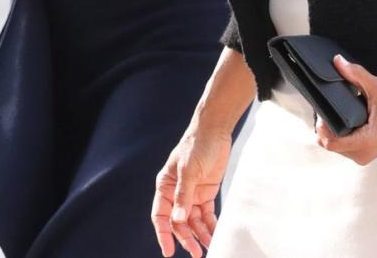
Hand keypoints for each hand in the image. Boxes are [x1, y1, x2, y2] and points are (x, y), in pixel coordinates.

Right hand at [153, 126, 231, 257]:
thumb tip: (179, 220)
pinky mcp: (205, 194)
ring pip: (193, 221)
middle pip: (179, 222)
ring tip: (208, 247)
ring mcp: (191, 194)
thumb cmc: (197, 145)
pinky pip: (206, 215)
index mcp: (165, 186)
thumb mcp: (189, 169)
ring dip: (200, 235)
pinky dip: (210, 225)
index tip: (168, 251)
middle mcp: (177, 193)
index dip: (164, 234)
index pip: (161, 215)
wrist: (215, 131)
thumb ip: (184, 195)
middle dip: (186, 238)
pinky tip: (214, 235)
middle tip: (196, 253)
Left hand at [315, 55, 376, 165]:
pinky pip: (343, 148)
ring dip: (331, 133)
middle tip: (327, 111)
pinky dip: (339, 136)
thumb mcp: (375, 87)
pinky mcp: (363, 155)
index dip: (322, 128)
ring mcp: (363, 156)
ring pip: (335, 147)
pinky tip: (342, 123)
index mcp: (366, 141)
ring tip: (335, 115)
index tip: (322, 113)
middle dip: (325, 128)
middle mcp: (363, 154)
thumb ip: (355, 74)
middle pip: (329, 144)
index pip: (331, 142)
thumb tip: (337, 61)